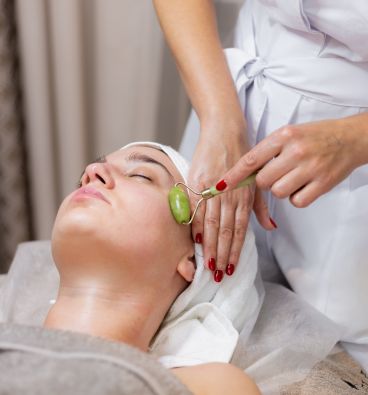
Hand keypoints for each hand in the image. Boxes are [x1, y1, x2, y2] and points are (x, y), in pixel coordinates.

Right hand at [188, 119, 272, 280]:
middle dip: (222, 256)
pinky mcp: (198, 181)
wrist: (225, 130)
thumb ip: (260, 206)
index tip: (231, 269)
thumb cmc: (242, 156)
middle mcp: (230, 195)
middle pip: (225, 231)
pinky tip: (195, 241)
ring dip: (210, 246)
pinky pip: (196, 207)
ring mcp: (213, 189)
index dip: (235, 252)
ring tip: (207, 266)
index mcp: (243, 197)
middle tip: (218, 276)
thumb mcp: (256, 180)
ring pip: (212, 223)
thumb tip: (270, 228)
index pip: (239, 231)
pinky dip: (195, 224)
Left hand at [218, 117, 364, 206]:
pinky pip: (296, 202)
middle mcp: (296, 151)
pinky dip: (297, 197)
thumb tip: (243, 173)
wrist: (350, 138)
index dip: (233, 176)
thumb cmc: (314, 137)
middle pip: (263, 181)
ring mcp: (310, 168)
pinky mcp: (323, 184)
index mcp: (284, 136)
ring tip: (293, 177)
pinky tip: (304, 185)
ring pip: (278, 192)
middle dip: (264, 182)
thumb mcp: (288, 135)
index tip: (219, 187)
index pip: (251, 159)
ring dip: (281, 190)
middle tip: (276, 174)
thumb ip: (267, 151)